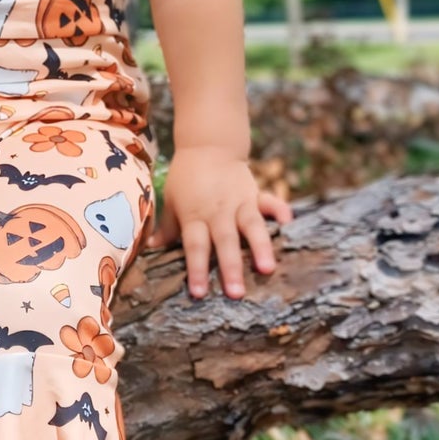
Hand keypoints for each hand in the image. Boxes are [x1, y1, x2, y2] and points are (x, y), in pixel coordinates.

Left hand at [146, 146, 293, 300]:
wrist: (207, 145)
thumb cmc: (186, 178)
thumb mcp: (171, 201)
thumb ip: (168, 227)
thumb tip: (149, 248)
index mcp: (195, 215)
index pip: (195, 246)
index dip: (197, 269)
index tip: (199, 294)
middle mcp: (218, 211)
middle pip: (225, 241)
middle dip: (231, 268)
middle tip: (237, 294)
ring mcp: (239, 201)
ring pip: (251, 226)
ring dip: (260, 247)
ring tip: (268, 269)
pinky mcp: (255, 192)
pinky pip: (270, 201)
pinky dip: (280, 210)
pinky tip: (289, 222)